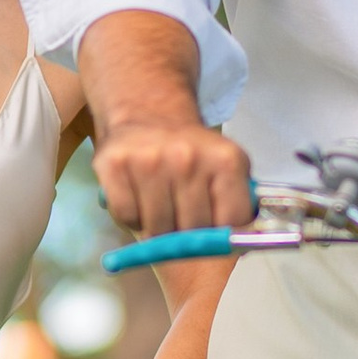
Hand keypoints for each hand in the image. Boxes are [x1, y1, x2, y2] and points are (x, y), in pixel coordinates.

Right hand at [92, 112, 253, 241]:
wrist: (148, 113)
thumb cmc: (191, 152)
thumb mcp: (228, 167)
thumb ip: (238, 204)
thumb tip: (242, 245)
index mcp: (226, 159)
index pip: (232, 223)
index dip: (222, 234)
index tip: (213, 227)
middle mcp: (188, 157)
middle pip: (192, 230)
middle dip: (188, 234)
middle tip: (183, 216)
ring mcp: (149, 161)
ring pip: (158, 229)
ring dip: (158, 228)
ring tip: (161, 205)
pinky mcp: (115, 165)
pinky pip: (127, 217)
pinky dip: (133, 217)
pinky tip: (140, 198)